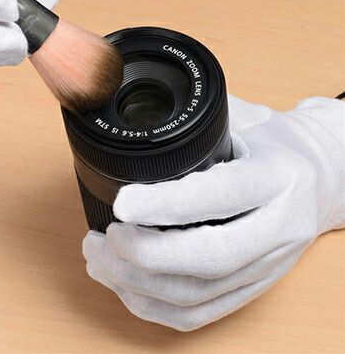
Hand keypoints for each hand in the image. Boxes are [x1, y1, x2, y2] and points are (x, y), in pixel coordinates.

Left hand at [83, 95, 344, 330]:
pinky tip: (125, 286)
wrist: (321, 177)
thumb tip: (140, 109)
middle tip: (103, 237)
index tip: (122, 203)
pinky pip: (202, 313)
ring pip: (199, 294)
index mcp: (276, 175)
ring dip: (139, 285)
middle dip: (145, 254)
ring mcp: (268, 264)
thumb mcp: (245, 115)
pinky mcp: (254, 286)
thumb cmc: (274, 142)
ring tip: (99, 259)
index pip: (221, 194)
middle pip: (210, 258)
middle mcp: (278, 226)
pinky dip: (155, 307)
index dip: (167, 203)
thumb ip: (199, 117)